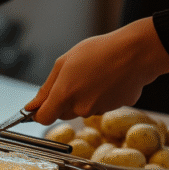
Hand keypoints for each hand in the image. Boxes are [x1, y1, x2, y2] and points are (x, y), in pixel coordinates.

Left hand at [26, 18, 168, 124]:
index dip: (41, 112)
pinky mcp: (115, 108)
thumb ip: (46, 88)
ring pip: (83, 109)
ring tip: (96, 74)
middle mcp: (80, 108)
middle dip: (65, 100)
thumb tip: (31, 107)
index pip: (43, 118)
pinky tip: (110, 78)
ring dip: (85, 97)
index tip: (43, 104)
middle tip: (76, 77)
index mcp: (64, 96)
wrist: (137, 51)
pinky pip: (102, 105)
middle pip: (63, 113)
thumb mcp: (64, 63)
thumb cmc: (99, 51)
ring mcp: (99, 110)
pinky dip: (103, 95)